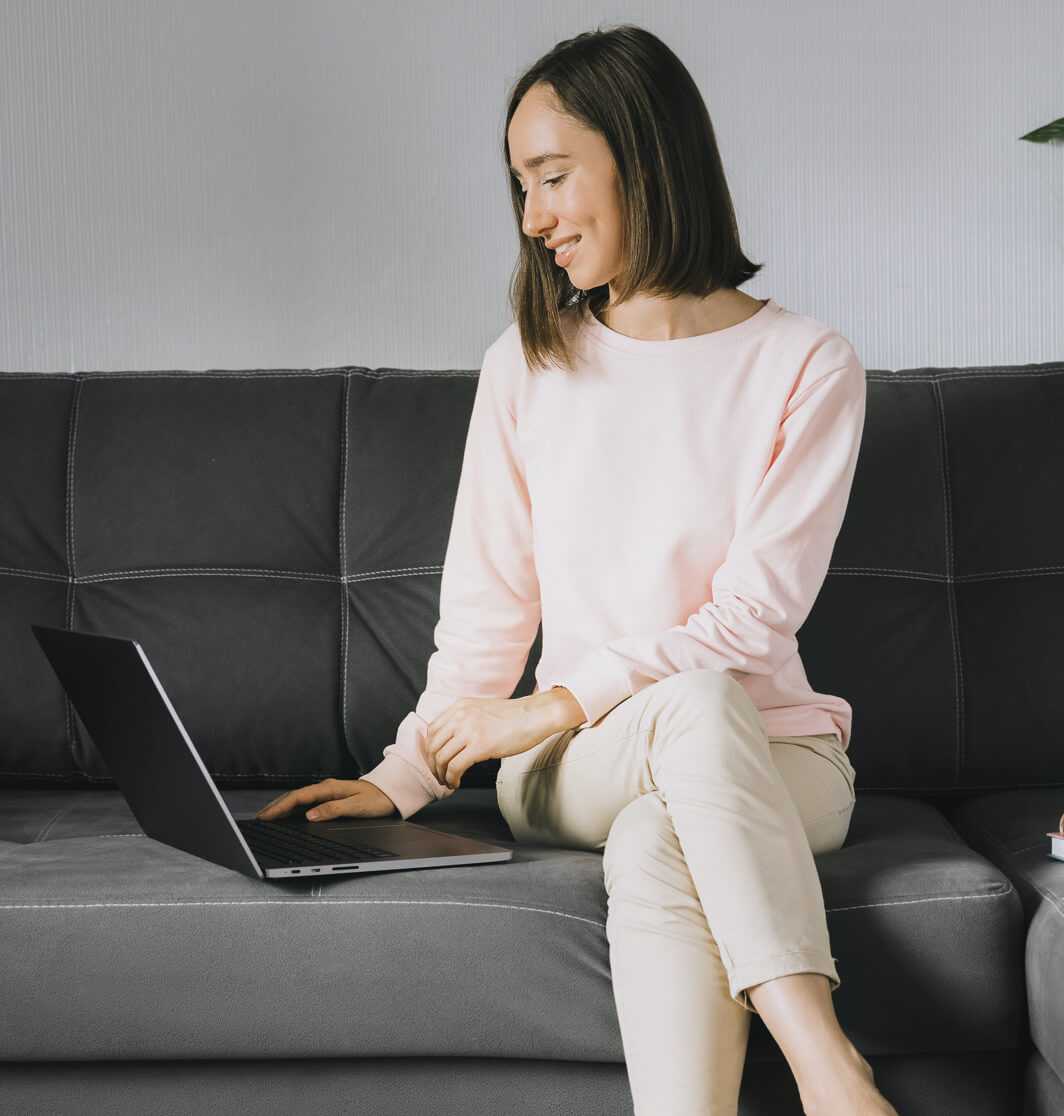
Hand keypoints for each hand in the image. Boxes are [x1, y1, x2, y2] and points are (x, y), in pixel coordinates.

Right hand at [254, 777, 396, 821]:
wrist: (392, 792)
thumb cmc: (377, 800)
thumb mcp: (357, 807)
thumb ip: (333, 810)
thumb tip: (310, 815)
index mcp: (330, 788)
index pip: (299, 797)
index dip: (281, 807)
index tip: (267, 816)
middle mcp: (327, 787)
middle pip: (295, 796)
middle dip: (276, 806)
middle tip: (260, 818)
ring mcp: (328, 790)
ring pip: (299, 797)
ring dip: (283, 805)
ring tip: (268, 815)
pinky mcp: (332, 795)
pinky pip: (307, 800)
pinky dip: (294, 806)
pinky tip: (289, 812)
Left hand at [425, 695, 555, 790]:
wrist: (535, 715)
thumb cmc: (515, 716)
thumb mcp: (483, 709)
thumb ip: (466, 719)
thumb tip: (455, 739)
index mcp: (460, 706)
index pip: (432, 730)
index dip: (431, 749)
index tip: (436, 761)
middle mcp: (461, 716)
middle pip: (434, 745)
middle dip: (433, 765)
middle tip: (440, 776)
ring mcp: (470, 730)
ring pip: (442, 758)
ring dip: (442, 774)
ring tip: (449, 781)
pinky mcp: (480, 746)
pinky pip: (455, 767)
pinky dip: (452, 778)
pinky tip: (457, 783)